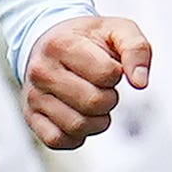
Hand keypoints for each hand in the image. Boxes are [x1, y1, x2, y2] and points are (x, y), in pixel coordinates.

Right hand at [21, 14, 153, 148]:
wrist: (51, 43)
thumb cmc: (88, 40)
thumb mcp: (117, 30)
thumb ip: (137, 49)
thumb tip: (140, 83)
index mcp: (61, 44)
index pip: (106, 73)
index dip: (116, 74)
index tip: (109, 67)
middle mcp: (41, 71)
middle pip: (94, 102)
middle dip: (110, 98)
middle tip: (103, 88)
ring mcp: (33, 96)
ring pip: (77, 126)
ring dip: (97, 120)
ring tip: (92, 102)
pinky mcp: (31, 117)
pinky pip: (58, 140)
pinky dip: (77, 136)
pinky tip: (80, 117)